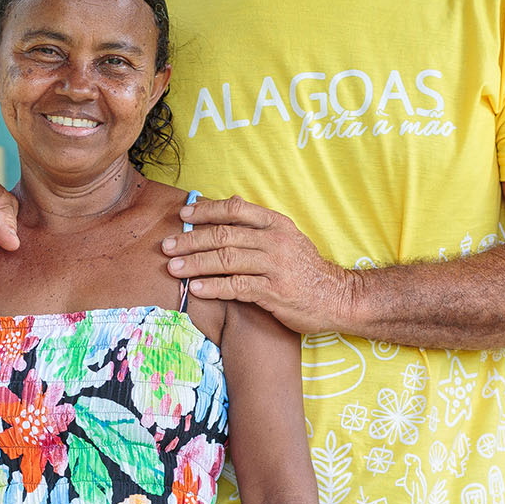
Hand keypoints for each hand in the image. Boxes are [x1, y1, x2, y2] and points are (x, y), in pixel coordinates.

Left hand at [162, 195, 351, 334]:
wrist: (338, 297)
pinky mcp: (274, 291)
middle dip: (190, 240)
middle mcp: (274, 241)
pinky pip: (237, 287)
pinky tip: (196, 288)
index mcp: (276, 224)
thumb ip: (259, 226)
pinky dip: (214, 287)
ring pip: (226, 260)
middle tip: (166, 246)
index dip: (206, 210)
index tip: (183, 215)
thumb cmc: (306, 270)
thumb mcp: (288, 238)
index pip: (235, 209)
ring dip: (195, 263)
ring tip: (173, 268)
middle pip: (223, 235)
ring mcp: (274, 266)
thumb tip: (231, 206)